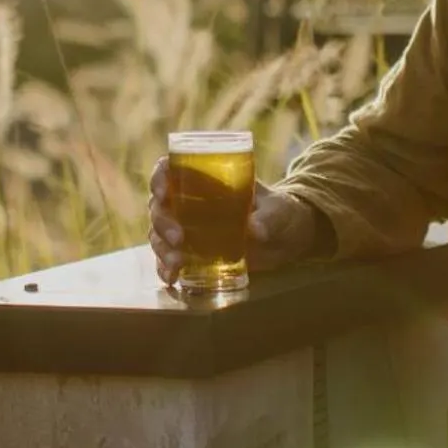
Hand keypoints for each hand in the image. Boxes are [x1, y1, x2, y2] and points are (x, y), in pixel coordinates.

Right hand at [145, 157, 328, 287]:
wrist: (288, 239)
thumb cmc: (281, 212)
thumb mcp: (279, 210)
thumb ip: (269, 218)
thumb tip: (255, 230)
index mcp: (205, 180)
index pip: (170, 170)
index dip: (159, 178)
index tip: (163, 193)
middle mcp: (189, 203)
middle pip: (160, 207)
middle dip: (162, 222)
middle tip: (178, 238)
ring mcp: (189, 229)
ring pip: (159, 234)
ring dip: (162, 248)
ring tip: (177, 263)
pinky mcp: (193, 254)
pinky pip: (169, 260)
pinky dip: (166, 268)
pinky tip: (172, 277)